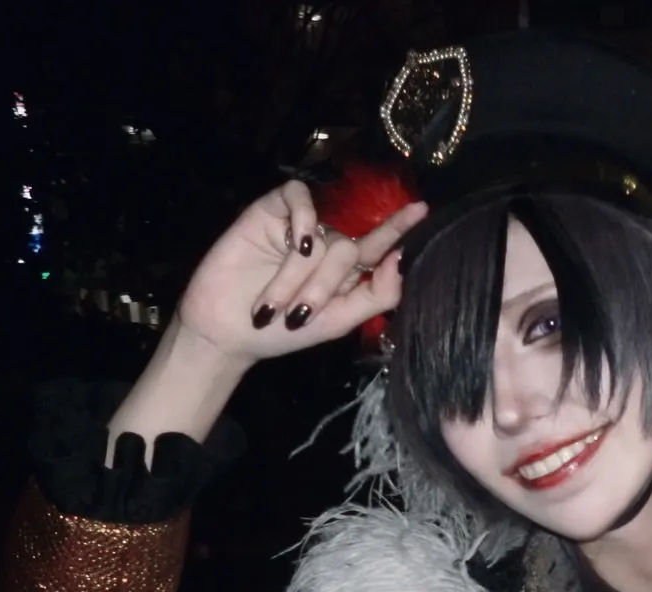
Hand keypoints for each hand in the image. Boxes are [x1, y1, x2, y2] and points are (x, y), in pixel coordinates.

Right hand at [174, 179, 427, 369]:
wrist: (229, 332)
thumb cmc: (282, 332)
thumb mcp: (337, 322)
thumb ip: (375, 296)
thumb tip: (401, 261)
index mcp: (345, 273)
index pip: (378, 247)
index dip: (398, 229)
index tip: (423, 210)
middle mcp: (326, 246)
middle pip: (349, 250)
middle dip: (323, 287)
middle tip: (296, 314)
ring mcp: (300, 227)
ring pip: (325, 234)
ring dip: (299, 274)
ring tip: (273, 303)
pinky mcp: (271, 212)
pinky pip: (300, 199)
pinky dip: (304, 219)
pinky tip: (296, 241)